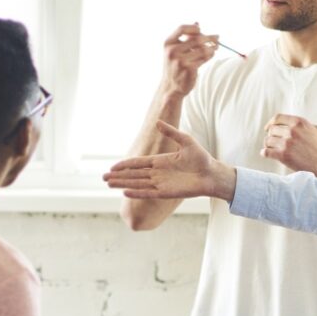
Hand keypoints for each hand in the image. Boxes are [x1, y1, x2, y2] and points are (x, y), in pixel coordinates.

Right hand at [104, 121, 232, 201]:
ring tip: (109, 185)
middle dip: (119, 176)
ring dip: (123, 184)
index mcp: (160, 161)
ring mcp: (161, 183)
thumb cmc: (201, 158)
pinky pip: (148, 193)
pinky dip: (137, 192)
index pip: (138, 163)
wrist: (211, 173)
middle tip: (104, 177)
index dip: (125, 165)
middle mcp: (157, 173)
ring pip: (137, 184)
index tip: (113, 167)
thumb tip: (158, 123)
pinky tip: (125, 192)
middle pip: (134, 175)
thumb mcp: (186, 141)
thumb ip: (171, 133)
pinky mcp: (166, 192)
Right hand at [156, 23, 219, 97]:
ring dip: (212, 48)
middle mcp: (173, 51)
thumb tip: (197, 23)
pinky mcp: (189, 69)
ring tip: (216, 47)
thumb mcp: (175, 50)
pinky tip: (211, 55)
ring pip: (203, 49)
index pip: (181, 28)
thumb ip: (184, 38)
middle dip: (209, 38)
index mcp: (168, 43)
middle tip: (217, 38)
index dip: (193, 28)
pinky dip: (210, 56)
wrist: (170, 87)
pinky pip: (204, 59)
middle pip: (196, 38)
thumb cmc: (175, 66)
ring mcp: (180, 61)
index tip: (201, 29)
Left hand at [261, 113, 316, 176]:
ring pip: (268, 140)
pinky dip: (264, 153)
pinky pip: (266, 151)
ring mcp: (287, 143)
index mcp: (299, 122)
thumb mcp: (315, 130)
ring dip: (268, 145)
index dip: (271, 123)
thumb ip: (304, 126)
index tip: (268, 127)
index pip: (278, 118)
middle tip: (272, 141)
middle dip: (271, 136)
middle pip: (272, 130)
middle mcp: (292, 131)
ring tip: (271, 148)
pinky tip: (266, 154)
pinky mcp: (283, 155)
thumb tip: (295, 125)